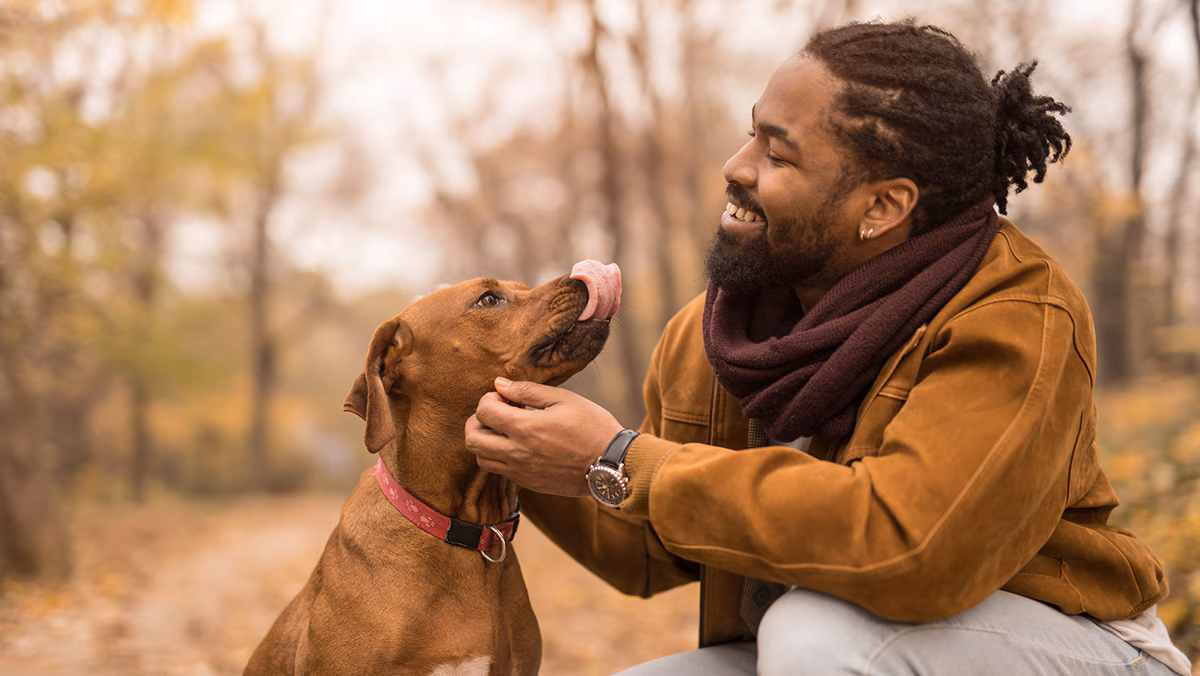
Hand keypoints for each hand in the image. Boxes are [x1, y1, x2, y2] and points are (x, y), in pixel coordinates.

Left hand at [465, 377, 623, 496]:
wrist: (612, 464)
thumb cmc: (592, 426)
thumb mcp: (564, 399)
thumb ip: (527, 391)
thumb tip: (500, 384)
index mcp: (524, 428)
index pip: (483, 411)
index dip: (489, 398)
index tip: (506, 396)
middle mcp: (516, 453)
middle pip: (472, 440)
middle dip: (477, 421)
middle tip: (495, 413)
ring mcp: (521, 472)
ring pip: (481, 460)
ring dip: (485, 442)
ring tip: (505, 431)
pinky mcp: (529, 484)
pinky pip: (500, 472)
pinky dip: (499, 457)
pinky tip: (518, 446)